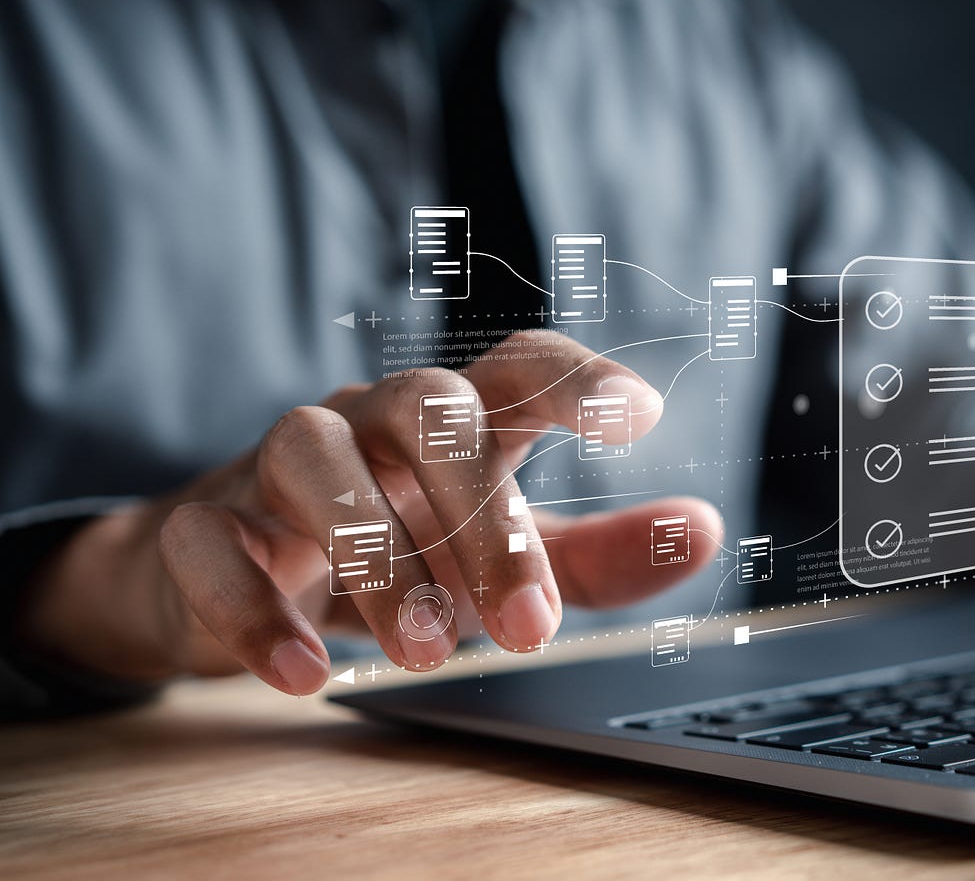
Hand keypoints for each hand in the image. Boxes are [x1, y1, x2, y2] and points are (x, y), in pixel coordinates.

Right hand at [18, 331, 722, 694]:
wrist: (232, 571)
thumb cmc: (397, 547)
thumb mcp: (502, 556)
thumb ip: (599, 552)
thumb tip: (706, 529)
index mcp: (454, 420)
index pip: (518, 367)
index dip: (576, 376)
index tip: (639, 415)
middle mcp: (371, 420)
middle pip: (430, 414)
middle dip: (486, 518)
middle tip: (531, 626)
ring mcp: (278, 464)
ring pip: (318, 460)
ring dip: (378, 555)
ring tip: (428, 651)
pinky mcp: (203, 525)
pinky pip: (213, 546)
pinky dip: (254, 606)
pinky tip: (302, 671)